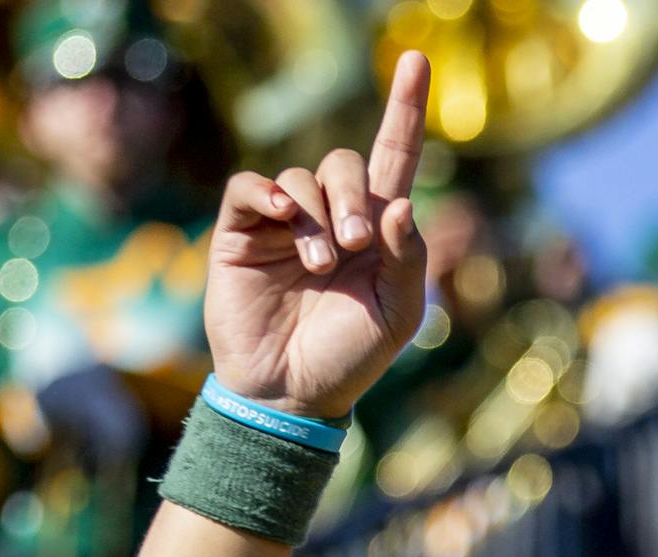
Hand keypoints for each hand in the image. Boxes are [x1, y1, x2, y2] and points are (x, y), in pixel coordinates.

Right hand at [202, 51, 429, 418]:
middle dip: (353, 198)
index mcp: (377, 234)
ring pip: (301, 179)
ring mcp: (285, 224)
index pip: (393, 159)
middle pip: (345, 165)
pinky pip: (252, 187)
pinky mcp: (242, 232)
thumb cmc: (349, 360)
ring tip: (320, 268)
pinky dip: (267, 194)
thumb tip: (399, 204)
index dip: (405, 110)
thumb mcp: (396, 316)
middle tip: (355, 245)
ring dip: (316, 218)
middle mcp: (331, 219)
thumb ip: (407, 261)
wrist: (291, 395)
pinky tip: (282, 217)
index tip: (416, 60)